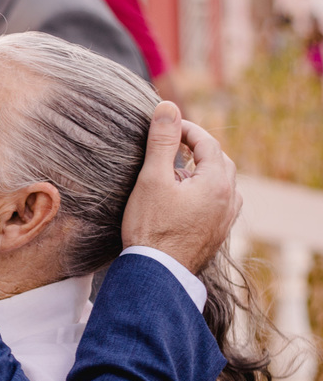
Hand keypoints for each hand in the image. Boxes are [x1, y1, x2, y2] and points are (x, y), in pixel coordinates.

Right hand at [121, 101, 240, 272]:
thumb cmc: (151, 227)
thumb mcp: (152, 179)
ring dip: (202, 172)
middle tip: (172, 145)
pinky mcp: (216, 235)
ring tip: (177, 173)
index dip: (186, 129)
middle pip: (220, 162)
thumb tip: (168, 107)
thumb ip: (162, 141)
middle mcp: (229, 199)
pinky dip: (203, 193)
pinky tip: (184, 200)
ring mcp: (225, 220)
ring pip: (221, 184)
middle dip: (197, 149)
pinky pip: (217, 204)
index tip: (165, 125)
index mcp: (217, 182)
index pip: (207, 143)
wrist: (157, 273)